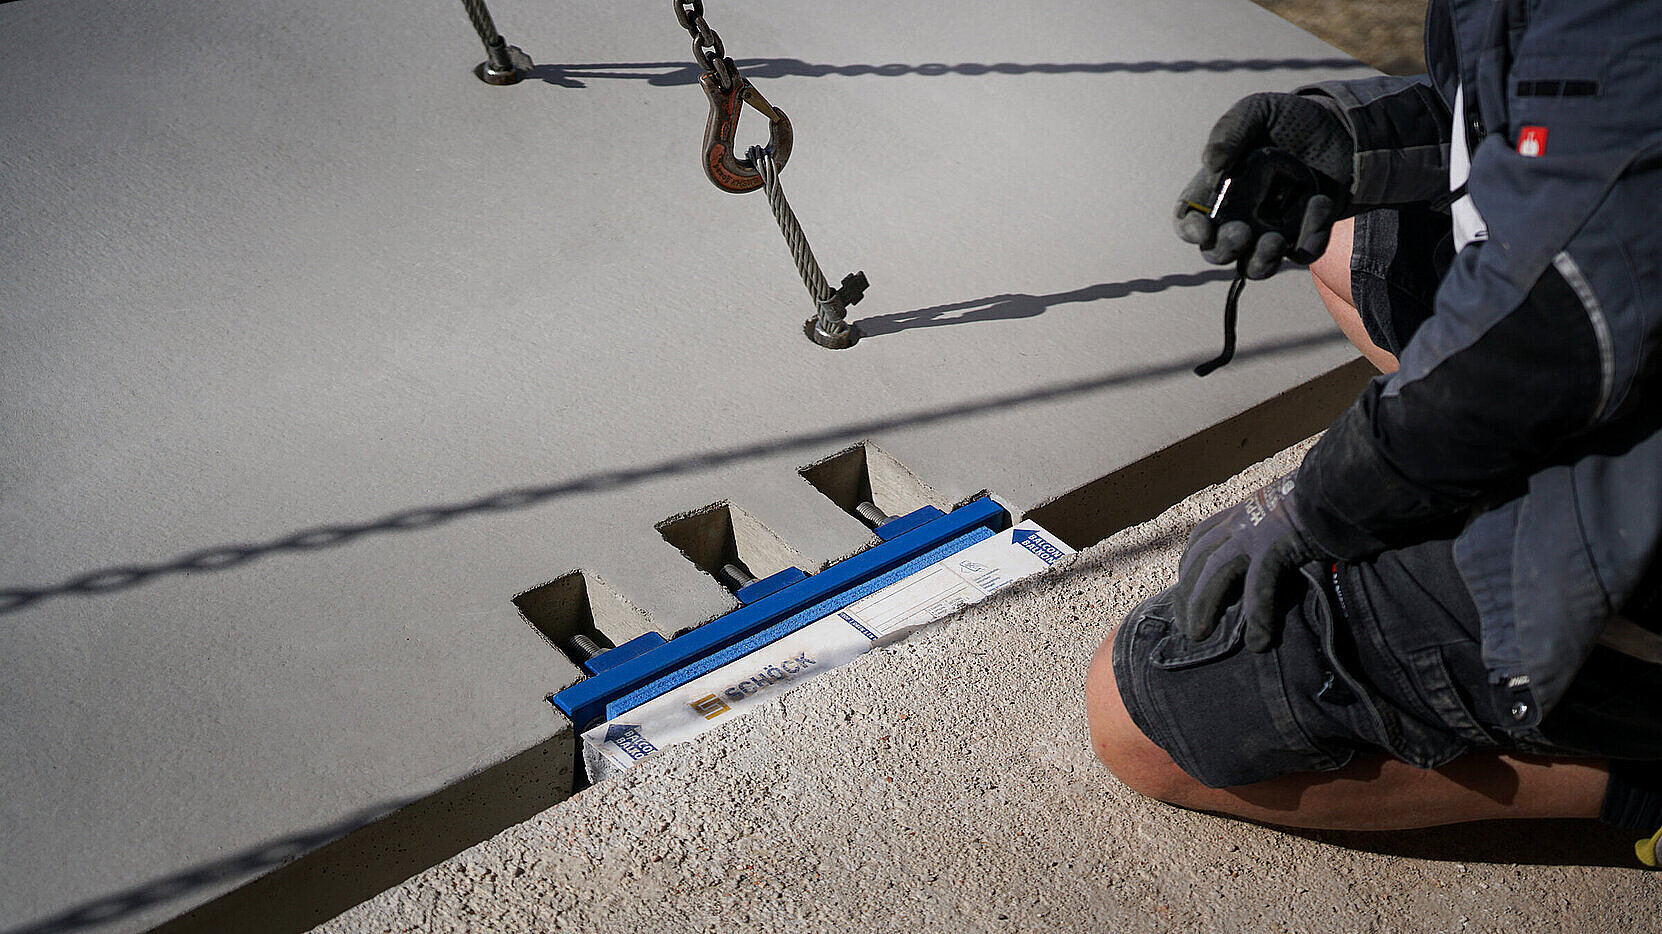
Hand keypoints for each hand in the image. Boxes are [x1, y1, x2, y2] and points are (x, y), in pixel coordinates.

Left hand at [1173, 473, 1321, 651]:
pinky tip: (1259, 641)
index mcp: (1244, 511)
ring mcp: (1256, 530)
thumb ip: (1276, 529)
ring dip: (1203, 604)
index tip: (1184, 588)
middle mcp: (1242, 519)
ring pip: (1216, 571)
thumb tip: (1283, 550)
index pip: (1202, 538)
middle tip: (1185, 624)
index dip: (1189, 564)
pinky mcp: (1277, 543)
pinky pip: (1259, 584)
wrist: (1346, 480)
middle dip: (1186, 592)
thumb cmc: (1326, 497)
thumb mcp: (1289, 511)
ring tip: (1198, 635)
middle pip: (1199, 558)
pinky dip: (1257, 615)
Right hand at [1174, 92, 1354, 278]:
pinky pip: (1302, 252)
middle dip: (1224, 249)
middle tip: (1242, 233)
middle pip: (1217, 252)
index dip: (1190, 229)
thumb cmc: (1289, 119)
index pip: (1189, 220)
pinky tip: (1320, 203)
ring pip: (1255, 267)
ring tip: (1276, 241)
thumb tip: (1210, 164)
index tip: (1203, 228)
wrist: (1341, 126)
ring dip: (1261, 261)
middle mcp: (1239, 218)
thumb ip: (1230, 130)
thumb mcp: (1257, 111)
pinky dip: (1310, 237)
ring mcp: (1271, 231)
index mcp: (1216, 192)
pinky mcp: (1305, 236)